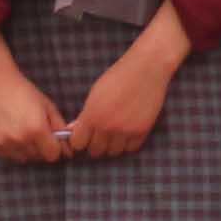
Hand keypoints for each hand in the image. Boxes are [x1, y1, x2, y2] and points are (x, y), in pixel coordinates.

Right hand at [0, 36, 66, 163]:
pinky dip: (11, 148)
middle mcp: (19, 139)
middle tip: (37, 132)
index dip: (56, 148)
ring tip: (23, 131)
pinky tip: (10, 132)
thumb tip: (68, 150)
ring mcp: (2, 143)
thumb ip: (59, 128)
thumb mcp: (48, 106)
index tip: (53, 140)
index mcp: (37, 129)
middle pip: (38, 158)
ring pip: (22, 158)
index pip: (53, 155)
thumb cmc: (24, 92)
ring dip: (27, 150)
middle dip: (42, 148)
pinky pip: (6, 155)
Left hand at [63, 24, 186, 158]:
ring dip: (112, 145)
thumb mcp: (95, 93)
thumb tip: (74, 130)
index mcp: (92, 116)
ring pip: (113, 152)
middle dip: (96, 144)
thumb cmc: (118, 77)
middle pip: (95, 151)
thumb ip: (85, 115)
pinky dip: (128, 143)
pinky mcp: (142, 131)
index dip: (80, 140)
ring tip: (115, 133)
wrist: (146, 68)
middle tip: (101, 134)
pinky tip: (128, 131)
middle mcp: (107, 126)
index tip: (85, 136)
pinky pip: (131, 148)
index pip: (78, 143)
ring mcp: (125, 130)